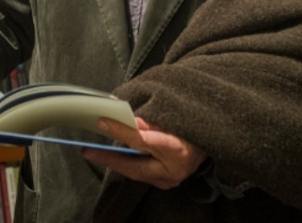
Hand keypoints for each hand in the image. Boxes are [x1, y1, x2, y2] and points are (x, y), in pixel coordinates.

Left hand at [82, 117, 206, 189]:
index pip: (142, 141)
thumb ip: (150, 121)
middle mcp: (174, 171)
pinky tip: (112, 156)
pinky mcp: (166, 183)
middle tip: (87, 150)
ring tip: (94, 152)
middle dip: (109, 158)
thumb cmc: (192, 123)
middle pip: (134, 166)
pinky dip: (126, 164)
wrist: (214, 138)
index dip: (120, 130)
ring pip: (135, 172)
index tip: (102, 121)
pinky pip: (141, 173)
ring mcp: (170, 181)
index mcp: (178, 150)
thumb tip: (128, 120)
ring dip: (115, 162)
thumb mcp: (173, 116)